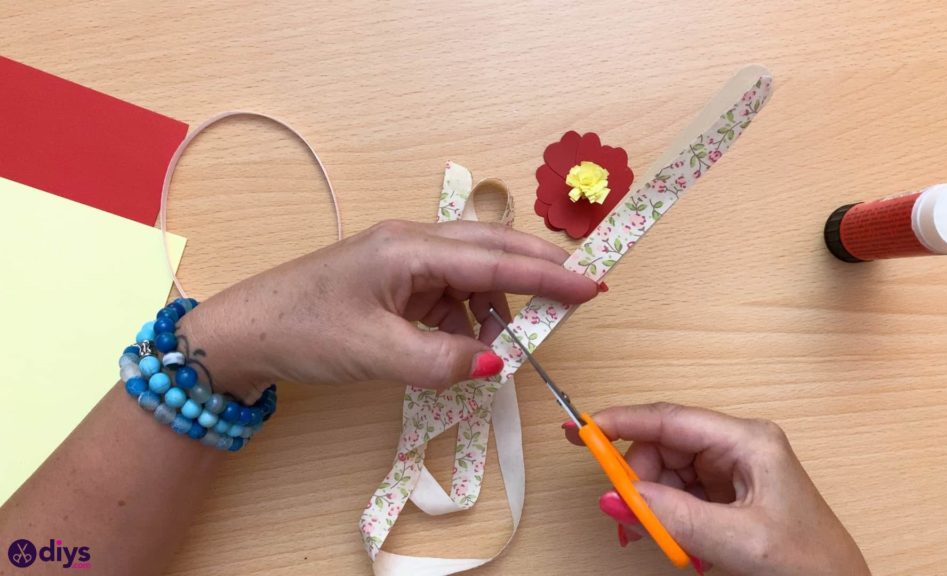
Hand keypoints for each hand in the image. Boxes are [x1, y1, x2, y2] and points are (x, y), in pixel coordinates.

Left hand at [176, 220, 600, 400]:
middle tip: (581, 292)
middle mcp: (412, 242)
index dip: (548, 276)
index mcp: (410, 249)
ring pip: (472, 270)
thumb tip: (498, 361)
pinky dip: (470, 313)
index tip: (592, 287)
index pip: (495, 259)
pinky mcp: (395, 278)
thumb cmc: (304, 330)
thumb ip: (443, 359)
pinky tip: (470, 342)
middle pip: (492, 247)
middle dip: (538, 269)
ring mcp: (403, 258)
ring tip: (517, 339)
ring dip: (499, 300)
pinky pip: (449, 289)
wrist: (245, 330)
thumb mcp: (377, 352)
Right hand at [564, 403, 869, 575]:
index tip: (582, 430)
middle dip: (637, 477)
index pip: (672, 420)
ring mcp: (732, 470)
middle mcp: (738, 447)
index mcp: (749, 441)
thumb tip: (616, 497)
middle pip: (664, 446)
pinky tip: (668, 535)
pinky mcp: (727, 494)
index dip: (622, 422)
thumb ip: (673, 516)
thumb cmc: (808, 562)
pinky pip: (678, 493)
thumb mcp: (737, 540)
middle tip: (620, 511)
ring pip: (666, 472)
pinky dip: (664, 513)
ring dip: (650, 501)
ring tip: (652, 535)